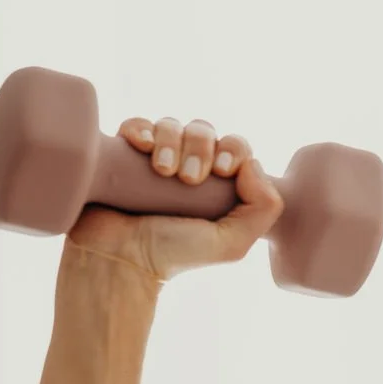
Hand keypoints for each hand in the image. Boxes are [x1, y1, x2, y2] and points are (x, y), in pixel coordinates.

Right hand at [64, 116, 283, 282]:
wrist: (119, 258)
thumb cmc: (174, 254)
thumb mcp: (231, 243)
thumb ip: (263, 209)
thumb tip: (254, 164)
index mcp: (217, 186)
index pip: (235, 147)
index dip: (233, 149)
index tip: (222, 171)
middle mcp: (188, 168)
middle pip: (204, 131)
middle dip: (201, 147)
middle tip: (189, 178)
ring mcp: (154, 159)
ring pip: (172, 125)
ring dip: (172, 140)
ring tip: (163, 171)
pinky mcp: (123, 154)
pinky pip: (136, 125)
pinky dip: (141, 129)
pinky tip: (142, 146)